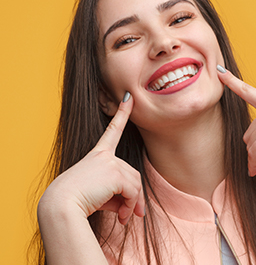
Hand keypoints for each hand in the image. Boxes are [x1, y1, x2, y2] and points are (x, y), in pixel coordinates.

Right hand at [39, 93, 144, 224]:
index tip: (129, 98)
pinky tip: (123, 218)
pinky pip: (132, 191)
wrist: (60, 206)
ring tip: (126, 218)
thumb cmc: (76, 200)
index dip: (122, 113)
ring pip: (135, 183)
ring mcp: (110, 162)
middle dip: (136, 196)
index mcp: (98, 154)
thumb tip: (133, 209)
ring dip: (133, 203)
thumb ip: (117, 195)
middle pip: (132, 173)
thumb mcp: (99, 195)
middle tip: (134, 215)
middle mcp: (105, 155)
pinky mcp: (114, 172)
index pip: (112, 130)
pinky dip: (131, 205)